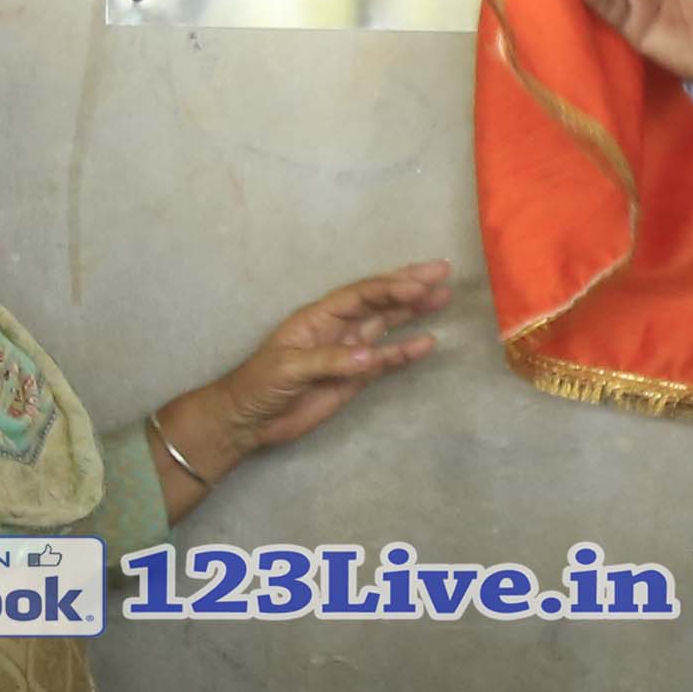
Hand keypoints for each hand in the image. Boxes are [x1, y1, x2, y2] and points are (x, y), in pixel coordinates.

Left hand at [157, 264, 455, 490]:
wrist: (249, 420)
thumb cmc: (259, 384)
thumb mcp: (288, 368)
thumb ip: (329, 361)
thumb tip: (370, 355)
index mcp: (318, 316)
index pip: (360, 295)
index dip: (390, 288)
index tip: (418, 286)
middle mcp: (338, 327)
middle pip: (379, 301)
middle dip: (409, 286)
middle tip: (443, 271)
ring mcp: (348, 352)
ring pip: (387, 325)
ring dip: (413, 311)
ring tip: (444, 297)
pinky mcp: (354, 378)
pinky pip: (385, 361)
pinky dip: (406, 352)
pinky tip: (428, 343)